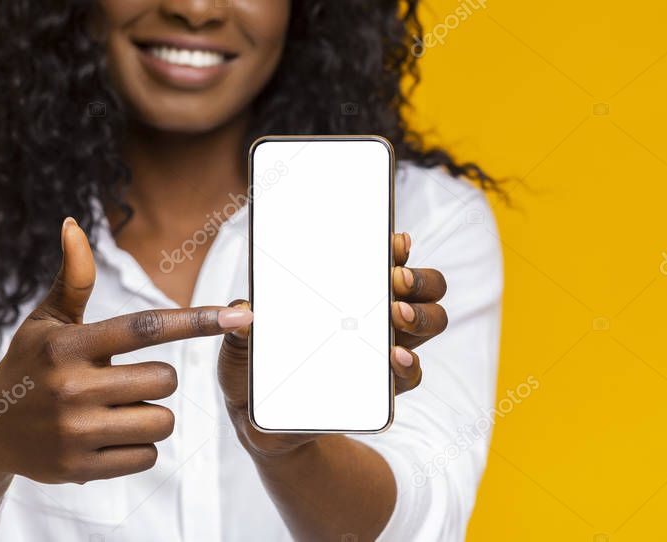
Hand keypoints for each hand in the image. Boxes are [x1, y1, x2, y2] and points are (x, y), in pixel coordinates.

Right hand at [0, 217, 253, 484]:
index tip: (238, 315)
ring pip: (161, 421)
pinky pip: (146, 457)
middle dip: (158, 380)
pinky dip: (138, 447)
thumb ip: (73, 278)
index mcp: (68, 345)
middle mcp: (71, 387)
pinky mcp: (80, 468)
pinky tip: (108, 438)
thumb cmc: (29, 365)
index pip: (144, 328)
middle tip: (127, 381)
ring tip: (118, 410)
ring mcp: (75, 431)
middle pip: (165, 380)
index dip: (195, 320)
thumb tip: (72, 224)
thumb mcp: (46, 320)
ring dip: (151, 415)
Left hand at [217, 232, 447, 456]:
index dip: (395, 247)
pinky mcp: (382, 389)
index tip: (393, 242)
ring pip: (428, 322)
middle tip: (394, 280)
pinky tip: (396, 357)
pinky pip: (410, 374)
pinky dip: (410, 365)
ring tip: (397, 315)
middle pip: (424, 287)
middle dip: (418, 279)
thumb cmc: (255, 367)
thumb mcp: (241, 344)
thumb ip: (238, 324)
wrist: (259, 420)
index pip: (384, 260)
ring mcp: (382, 350)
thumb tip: (244, 310)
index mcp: (346, 292)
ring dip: (421, 316)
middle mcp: (374, 315)